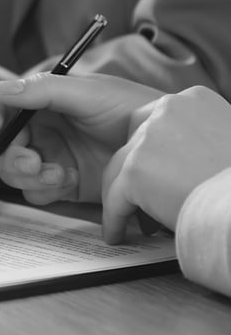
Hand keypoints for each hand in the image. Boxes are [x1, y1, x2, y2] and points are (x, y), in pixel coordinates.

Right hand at [0, 73, 162, 204]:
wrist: (162, 144)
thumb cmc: (129, 107)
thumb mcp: (86, 92)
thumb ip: (41, 90)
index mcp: (38, 101)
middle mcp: (38, 128)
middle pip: (1, 147)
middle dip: (11, 159)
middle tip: (33, 164)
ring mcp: (48, 156)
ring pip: (14, 173)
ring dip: (30, 176)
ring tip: (58, 174)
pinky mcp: (60, 182)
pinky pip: (36, 192)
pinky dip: (47, 189)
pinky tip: (72, 180)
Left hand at [103, 86, 230, 242]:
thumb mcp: (227, 139)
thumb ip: (203, 136)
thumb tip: (184, 158)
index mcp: (193, 99)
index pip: (157, 122)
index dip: (153, 152)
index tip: (157, 174)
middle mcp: (166, 110)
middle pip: (132, 144)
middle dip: (134, 174)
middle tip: (140, 199)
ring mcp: (147, 140)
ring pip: (118, 171)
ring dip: (120, 197)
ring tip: (125, 219)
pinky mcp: (135, 172)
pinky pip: (114, 200)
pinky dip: (114, 219)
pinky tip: (117, 234)